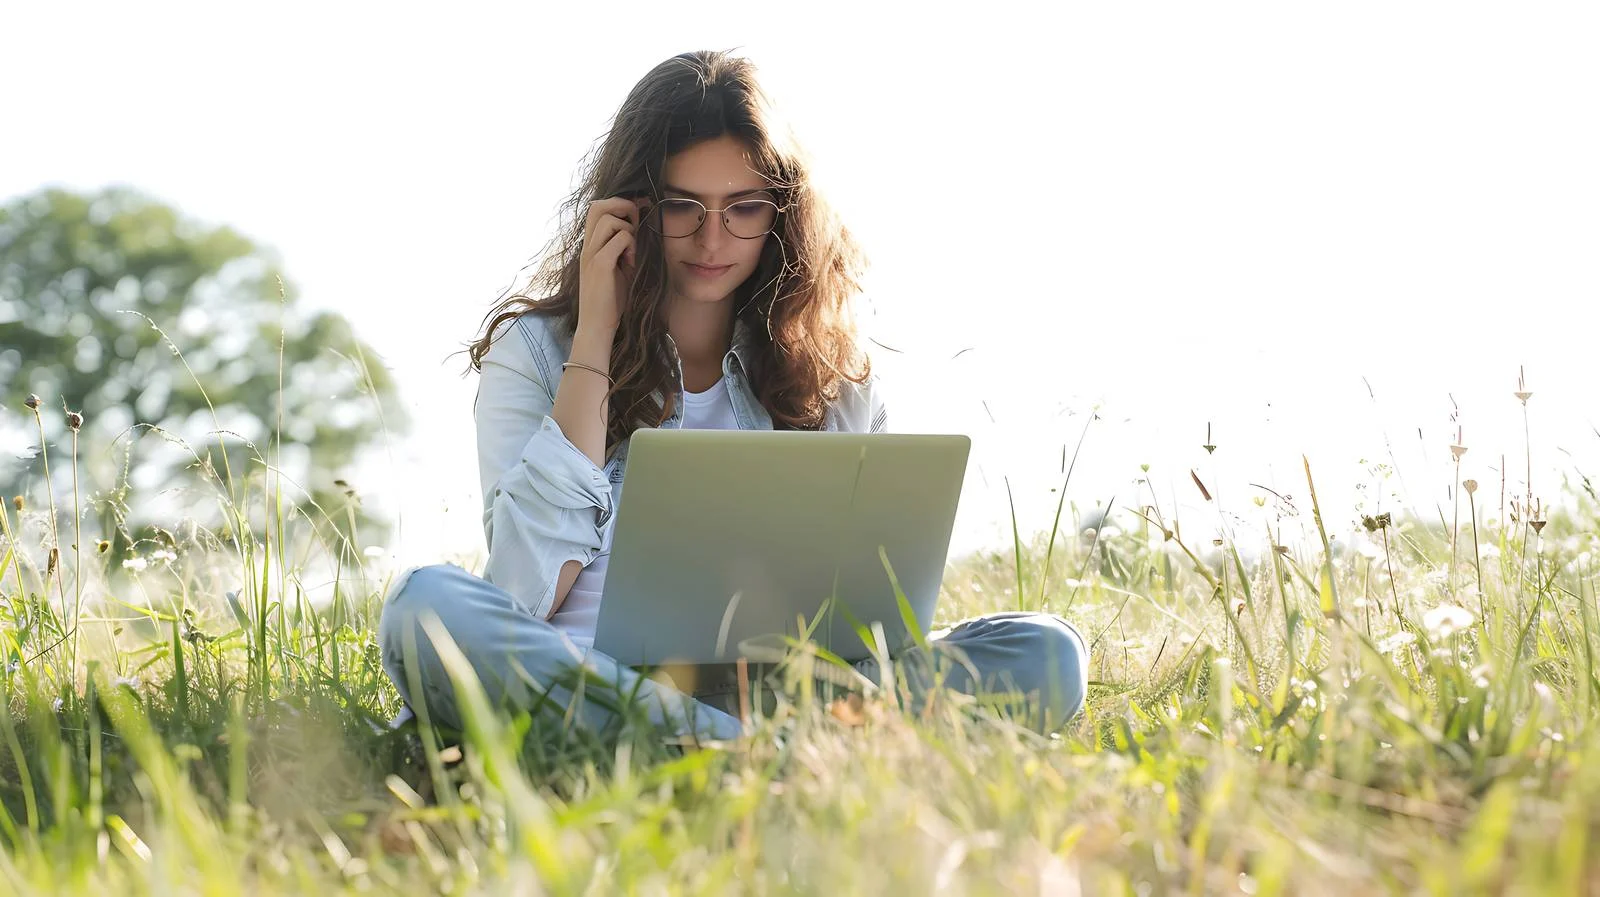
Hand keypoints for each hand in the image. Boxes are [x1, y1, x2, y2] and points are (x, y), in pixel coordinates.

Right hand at [577, 195, 648, 335]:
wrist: (596, 326)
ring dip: (628, 230)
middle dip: (623, 207)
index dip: (619, 203)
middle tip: (636, 226)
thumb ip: (623, 246)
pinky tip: (631, 262)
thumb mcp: (618, 267)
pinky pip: (618, 239)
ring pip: (610, 220)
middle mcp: (587, 246)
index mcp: (590, 245)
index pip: (597, 207)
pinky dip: (630, 245)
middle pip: (598, 205)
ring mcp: (591, 255)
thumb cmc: (610, 299)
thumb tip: (638, 225)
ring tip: (632, 252)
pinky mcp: (599, 265)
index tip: (637, 215)